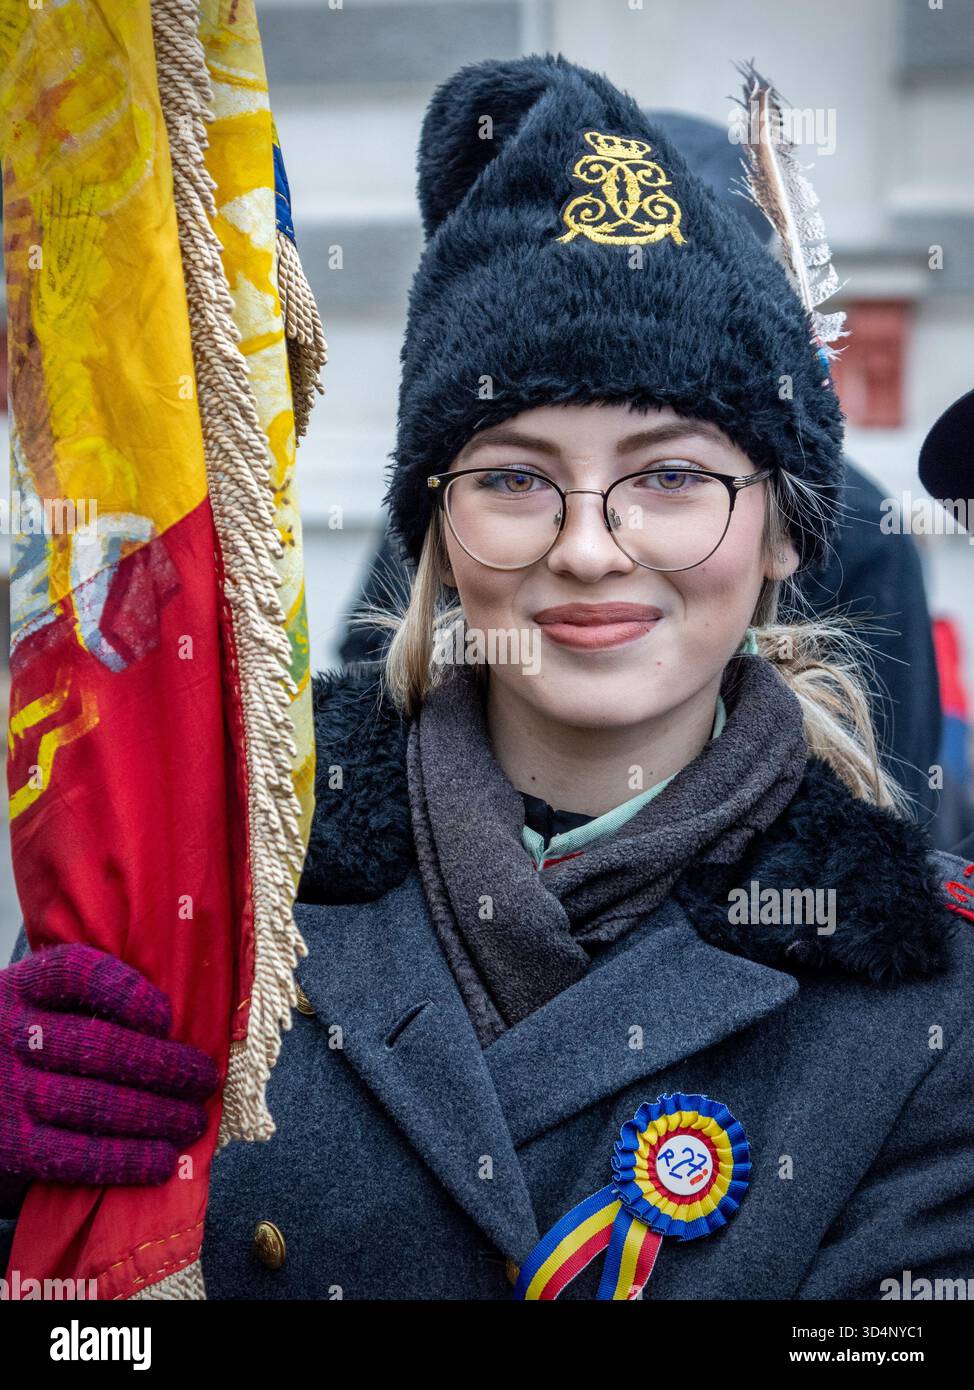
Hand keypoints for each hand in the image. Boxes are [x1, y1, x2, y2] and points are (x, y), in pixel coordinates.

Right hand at [0, 943, 219, 1203]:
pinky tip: (163, 1160)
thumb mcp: (35, 1009)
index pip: (76, 973)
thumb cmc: (21, 1050)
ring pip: (96, 1103)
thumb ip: (86, 1002)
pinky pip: (77, 1156)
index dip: (127, 992)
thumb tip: (177, 1022)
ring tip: (193, 1121)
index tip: (167, 1016)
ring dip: (158, 1115)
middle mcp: (9, 1035)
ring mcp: (7, 1094)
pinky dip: (127, 1159)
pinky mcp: (10, 1150)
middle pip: (99, 1046)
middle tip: (205, 1078)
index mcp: (21, 989)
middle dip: (165, 1065)